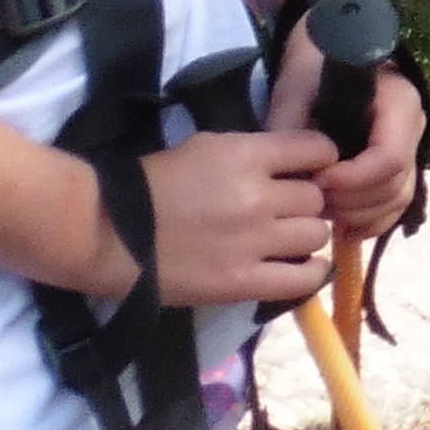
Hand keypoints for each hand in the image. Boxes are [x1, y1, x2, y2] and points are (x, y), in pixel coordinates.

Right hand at [72, 127, 336, 308]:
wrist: (108, 232)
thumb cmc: (152, 184)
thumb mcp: (207, 147)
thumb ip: (254, 153)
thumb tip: (293, 164)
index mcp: (246, 155)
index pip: (317, 149)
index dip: (321, 158)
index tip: (313, 168)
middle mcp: (258, 197)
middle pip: (317, 198)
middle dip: (309, 202)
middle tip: (291, 210)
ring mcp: (252, 242)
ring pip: (317, 235)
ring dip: (308, 236)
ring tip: (289, 239)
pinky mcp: (242, 282)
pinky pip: (303, 279)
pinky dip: (312, 273)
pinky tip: (305, 267)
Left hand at [262, 10, 429, 244]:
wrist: (322, 65)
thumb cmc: (309, 77)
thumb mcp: (294, 98)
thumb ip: (292, 136)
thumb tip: (299, 181)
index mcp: (398, 100)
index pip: (389, 156)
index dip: (353, 179)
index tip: (317, 180)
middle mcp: (414, 126)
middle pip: (395, 184)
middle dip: (352, 201)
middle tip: (313, 201)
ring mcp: (412, 148)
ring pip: (398, 199)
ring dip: (360, 215)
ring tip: (323, 212)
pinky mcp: (403, 168)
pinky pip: (398, 206)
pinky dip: (372, 223)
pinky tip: (344, 229)